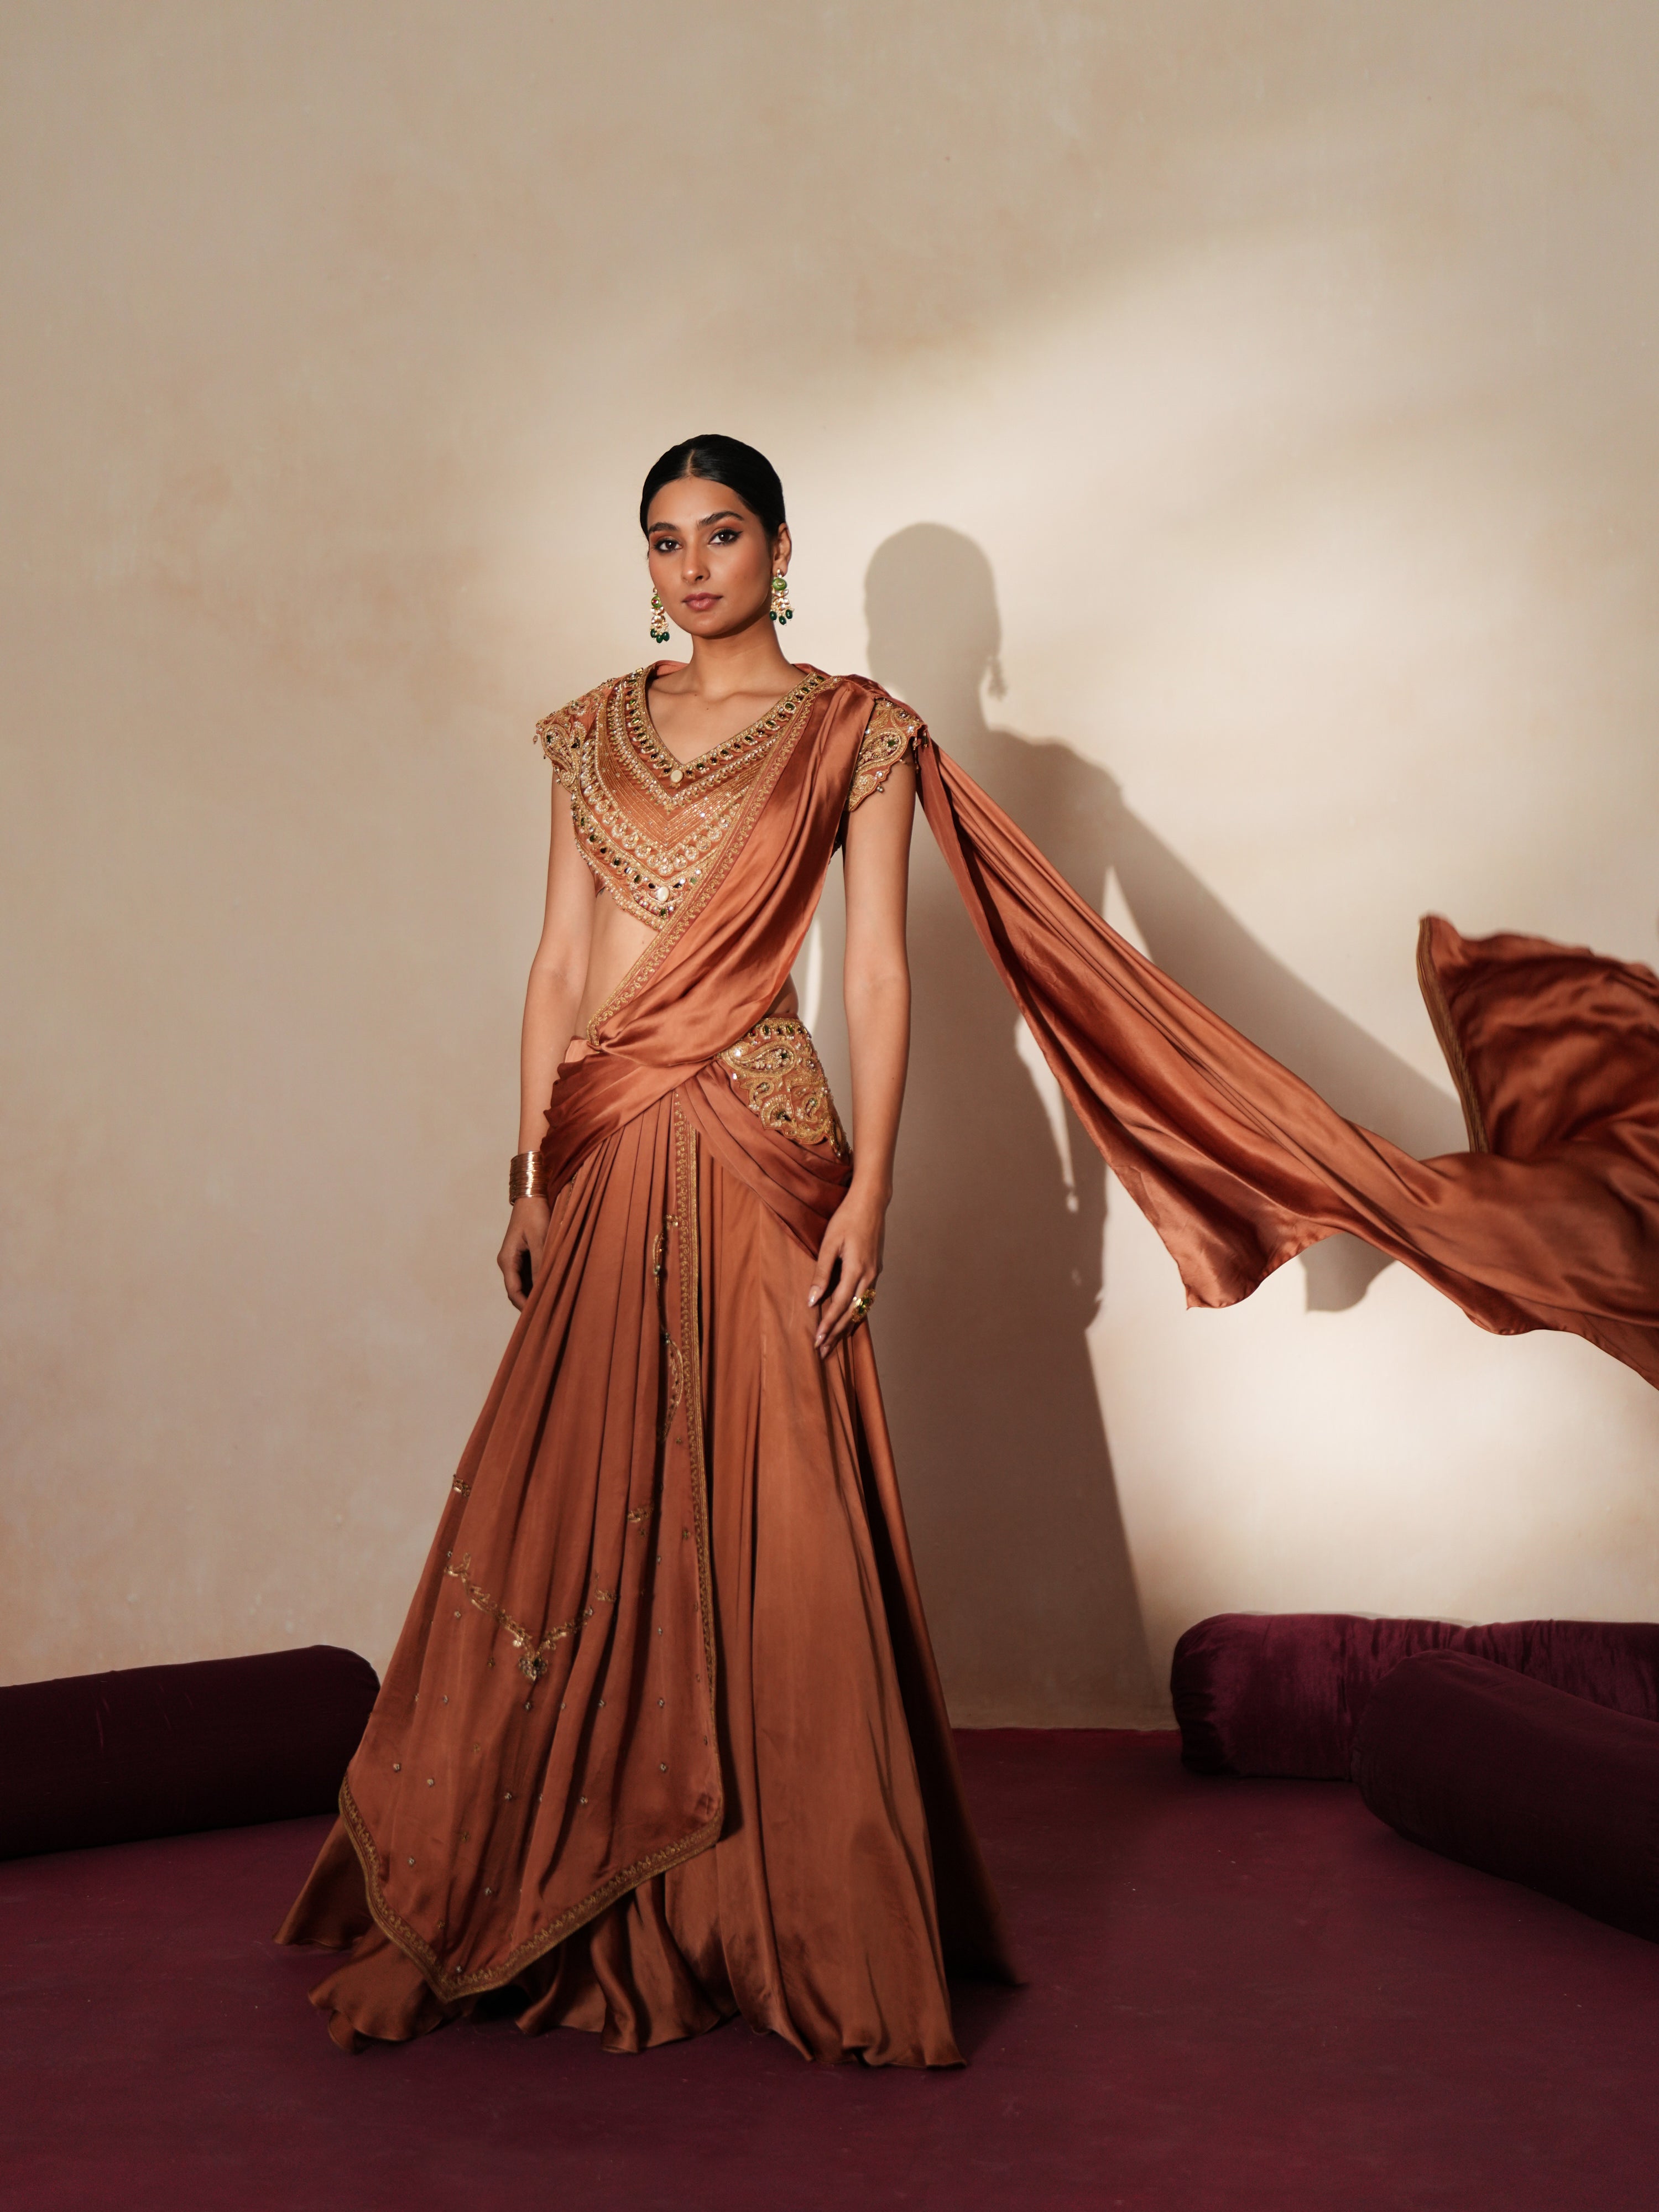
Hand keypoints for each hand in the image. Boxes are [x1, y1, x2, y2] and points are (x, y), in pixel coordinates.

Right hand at [497, 1194, 550, 1309]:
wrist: (532, 1196)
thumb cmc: (535, 1215)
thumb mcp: (540, 1239)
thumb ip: (540, 1264)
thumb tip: (543, 1288)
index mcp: (507, 1260)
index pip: (513, 1291)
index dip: (525, 1306)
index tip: (539, 1316)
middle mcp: (508, 1262)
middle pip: (516, 1291)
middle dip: (530, 1303)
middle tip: (548, 1315)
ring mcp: (515, 1260)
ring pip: (523, 1284)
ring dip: (535, 1294)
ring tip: (552, 1304)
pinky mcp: (523, 1256)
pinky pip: (529, 1275)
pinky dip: (538, 1283)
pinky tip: (551, 1288)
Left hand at [808, 1185, 886, 1359]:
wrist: (871, 1202)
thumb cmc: (847, 1218)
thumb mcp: (829, 1244)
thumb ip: (821, 1273)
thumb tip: (812, 1301)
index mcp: (856, 1269)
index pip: (839, 1305)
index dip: (828, 1325)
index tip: (817, 1342)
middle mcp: (869, 1276)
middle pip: (852, 1313)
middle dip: (836, 1334)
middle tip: (823, 1352)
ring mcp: (875, 1274)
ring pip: (861, 1308)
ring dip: (846, 1326)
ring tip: (834, 1342)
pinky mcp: (875, 1270)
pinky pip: (866, 1299)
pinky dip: (856, 1313)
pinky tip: (849, 1320)